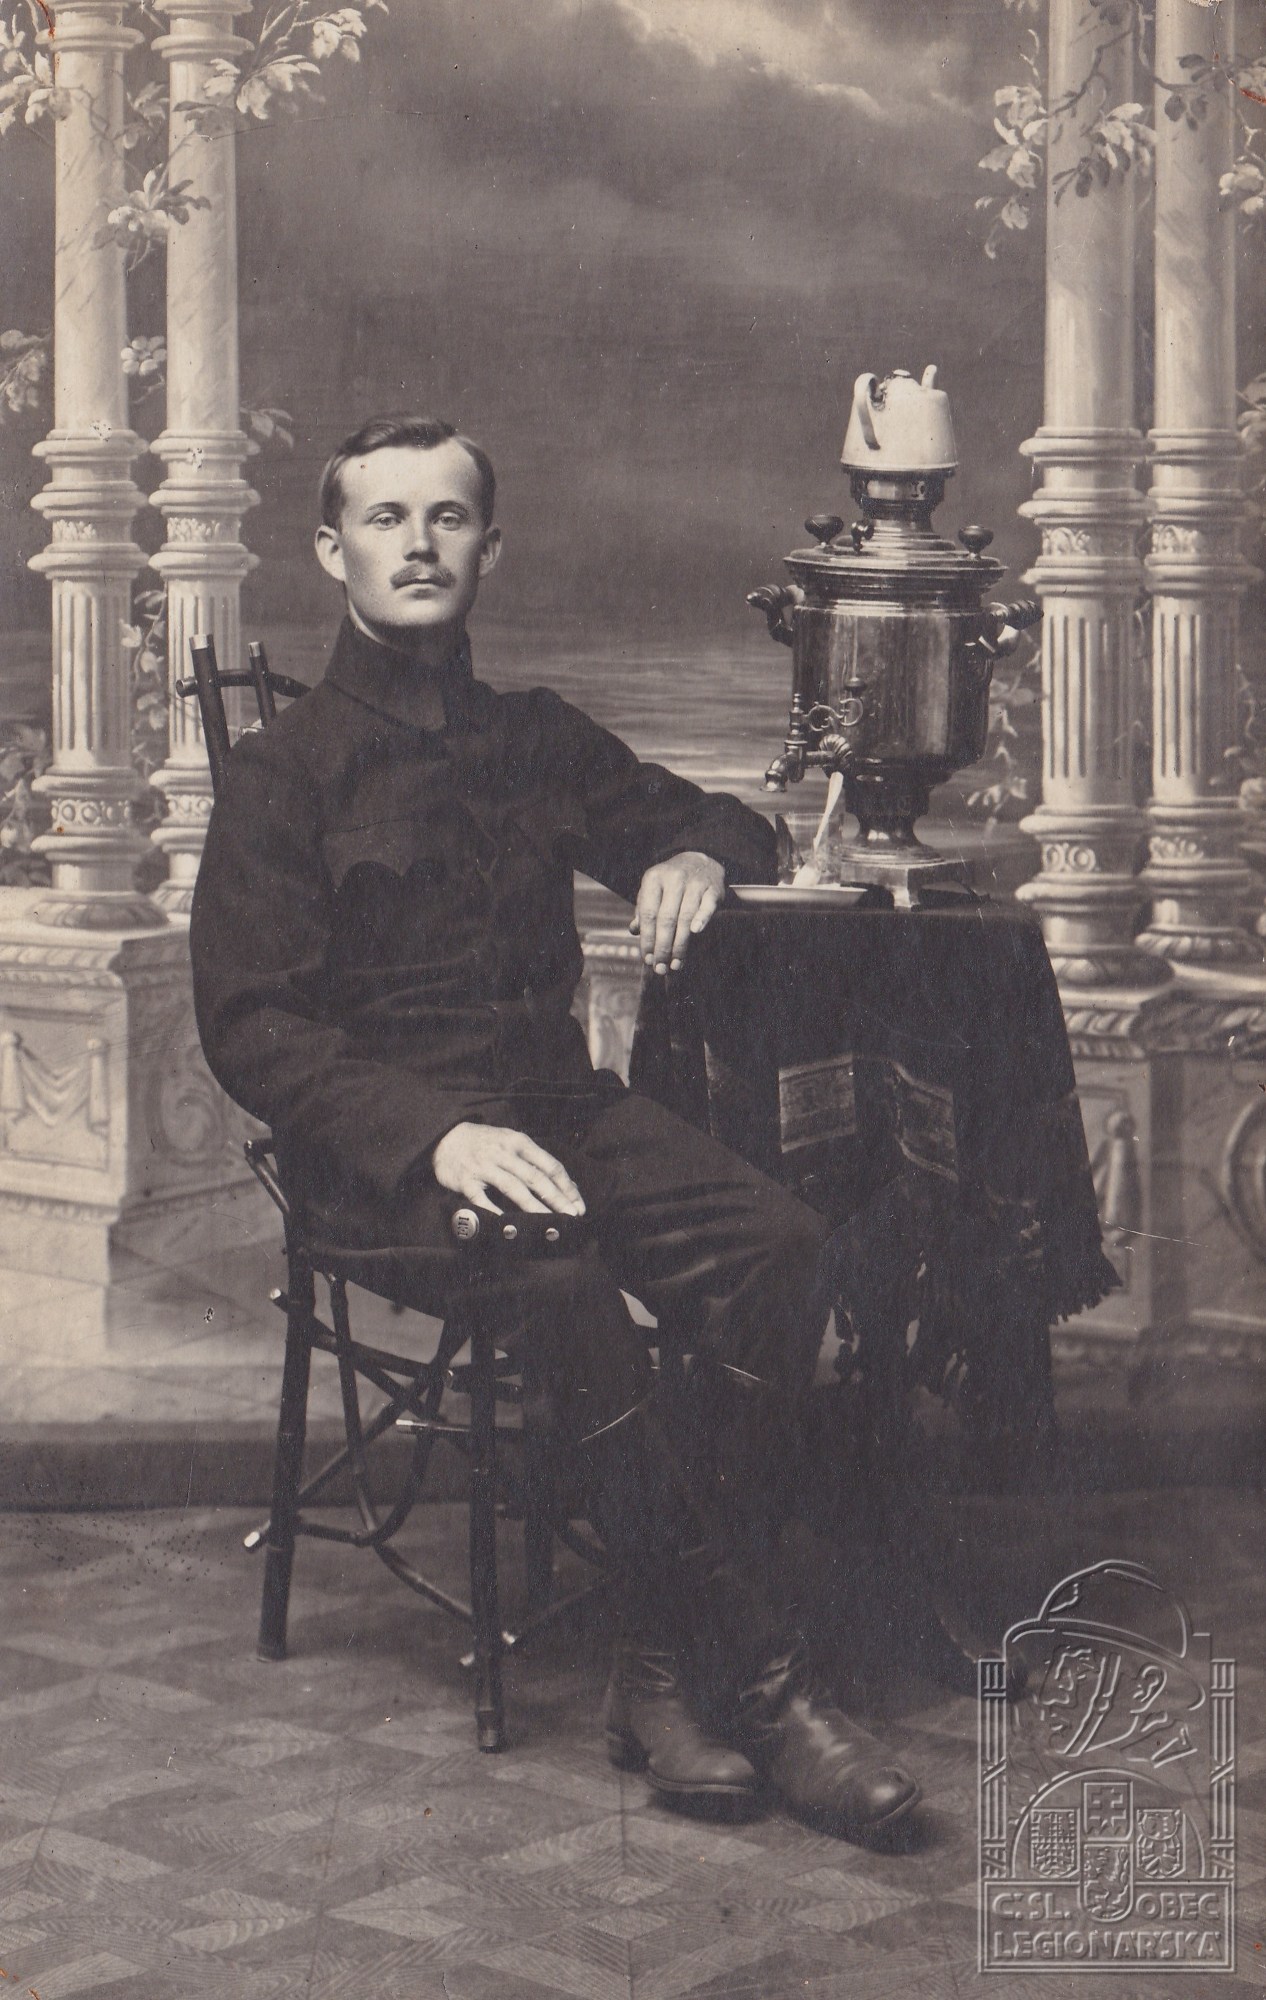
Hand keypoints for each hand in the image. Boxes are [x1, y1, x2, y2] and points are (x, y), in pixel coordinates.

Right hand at [431, 1122, 585, 1215]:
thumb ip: (534, 1161)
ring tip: (549, 1222)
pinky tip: (509, 1224)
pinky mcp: (466, 1180)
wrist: (445, 1137)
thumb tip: (565, 1185)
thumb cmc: (485, 1143)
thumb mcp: (511, 1142)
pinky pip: (482, 1199)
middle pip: (535, 1177)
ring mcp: (484, 1166)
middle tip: (571, 1216)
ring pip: (513, 1187)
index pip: (550, 1165)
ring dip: (534, 1206)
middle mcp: (504, 1153)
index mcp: (519, 1142)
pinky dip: (496, 1212)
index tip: (578, 1205)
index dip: (566, 1187)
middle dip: (556, 1198)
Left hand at [630, 851, 724, 974]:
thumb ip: (643, 910)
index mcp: (654, 878)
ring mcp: (695, 882)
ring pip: (685, 917)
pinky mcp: (714, 887)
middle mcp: (674, 878)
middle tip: (661, 968)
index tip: (648, 959)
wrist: (699, 861)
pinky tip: (695, 933)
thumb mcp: (653, 890)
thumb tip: (634, 931)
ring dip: (680, 944)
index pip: (648, 913)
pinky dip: (702, 919)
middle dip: (663, 947)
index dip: (647, 939)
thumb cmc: (670, 884)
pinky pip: (707, 906)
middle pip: (666, 918)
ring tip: (676, 964)